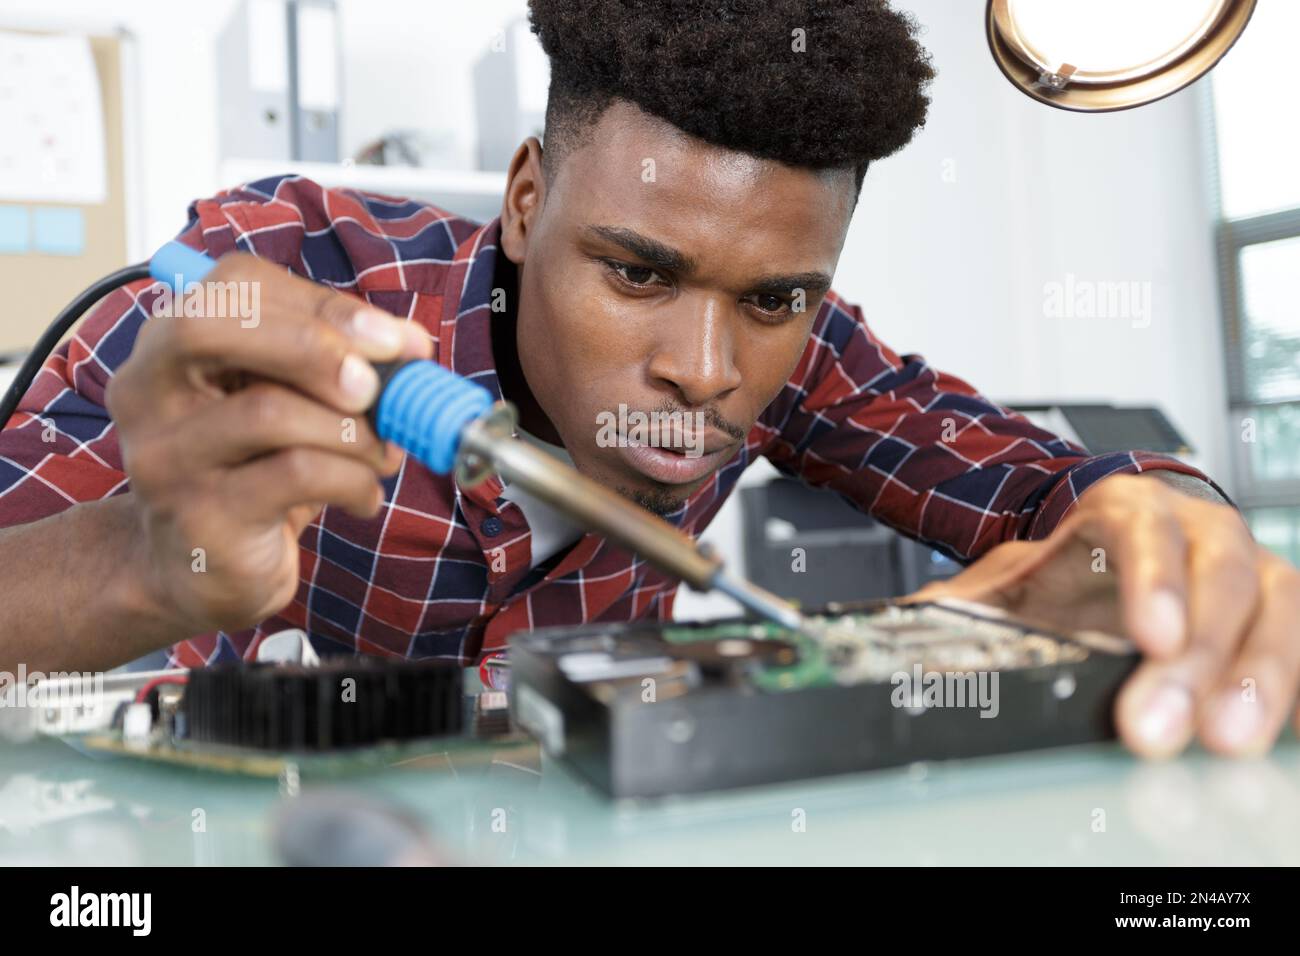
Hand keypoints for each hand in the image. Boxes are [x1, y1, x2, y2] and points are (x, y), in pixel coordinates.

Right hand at [105, 252, 430, 635]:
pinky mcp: (200, 516)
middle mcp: (148, 390)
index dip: (324, 304)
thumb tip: (410, 345)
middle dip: (315, 345)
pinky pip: (297, 475)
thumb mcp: (291, 401)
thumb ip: (338, 363)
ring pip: (269, 411)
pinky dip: (353, 480)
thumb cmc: (254, 469)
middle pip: (212, 328)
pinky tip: (364, 496)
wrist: (197, 569)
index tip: (394, 340)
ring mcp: (166, 455)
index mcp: (170, 341)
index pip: (237, 284)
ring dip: (354, 431)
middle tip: (376, 385)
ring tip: (382, 455)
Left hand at [909, 473, 1299, 757]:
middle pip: (1220, 579)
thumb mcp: (1007, 580)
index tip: (1150, 638)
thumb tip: (905, 639)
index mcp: (1129, 509)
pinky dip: (1289, 687)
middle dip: (1198, 656)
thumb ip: (962, 607)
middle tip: (1161, 723)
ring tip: (1228, 740)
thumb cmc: (1061, 569)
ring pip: (1277, 610)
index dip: (1155, 582)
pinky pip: (1298, 644)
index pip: (1148, 532)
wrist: (1102, 551)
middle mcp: (1202, 529)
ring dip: (1258, 677)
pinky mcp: (1277, 614)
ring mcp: (1251, 569)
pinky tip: (1272, 731)